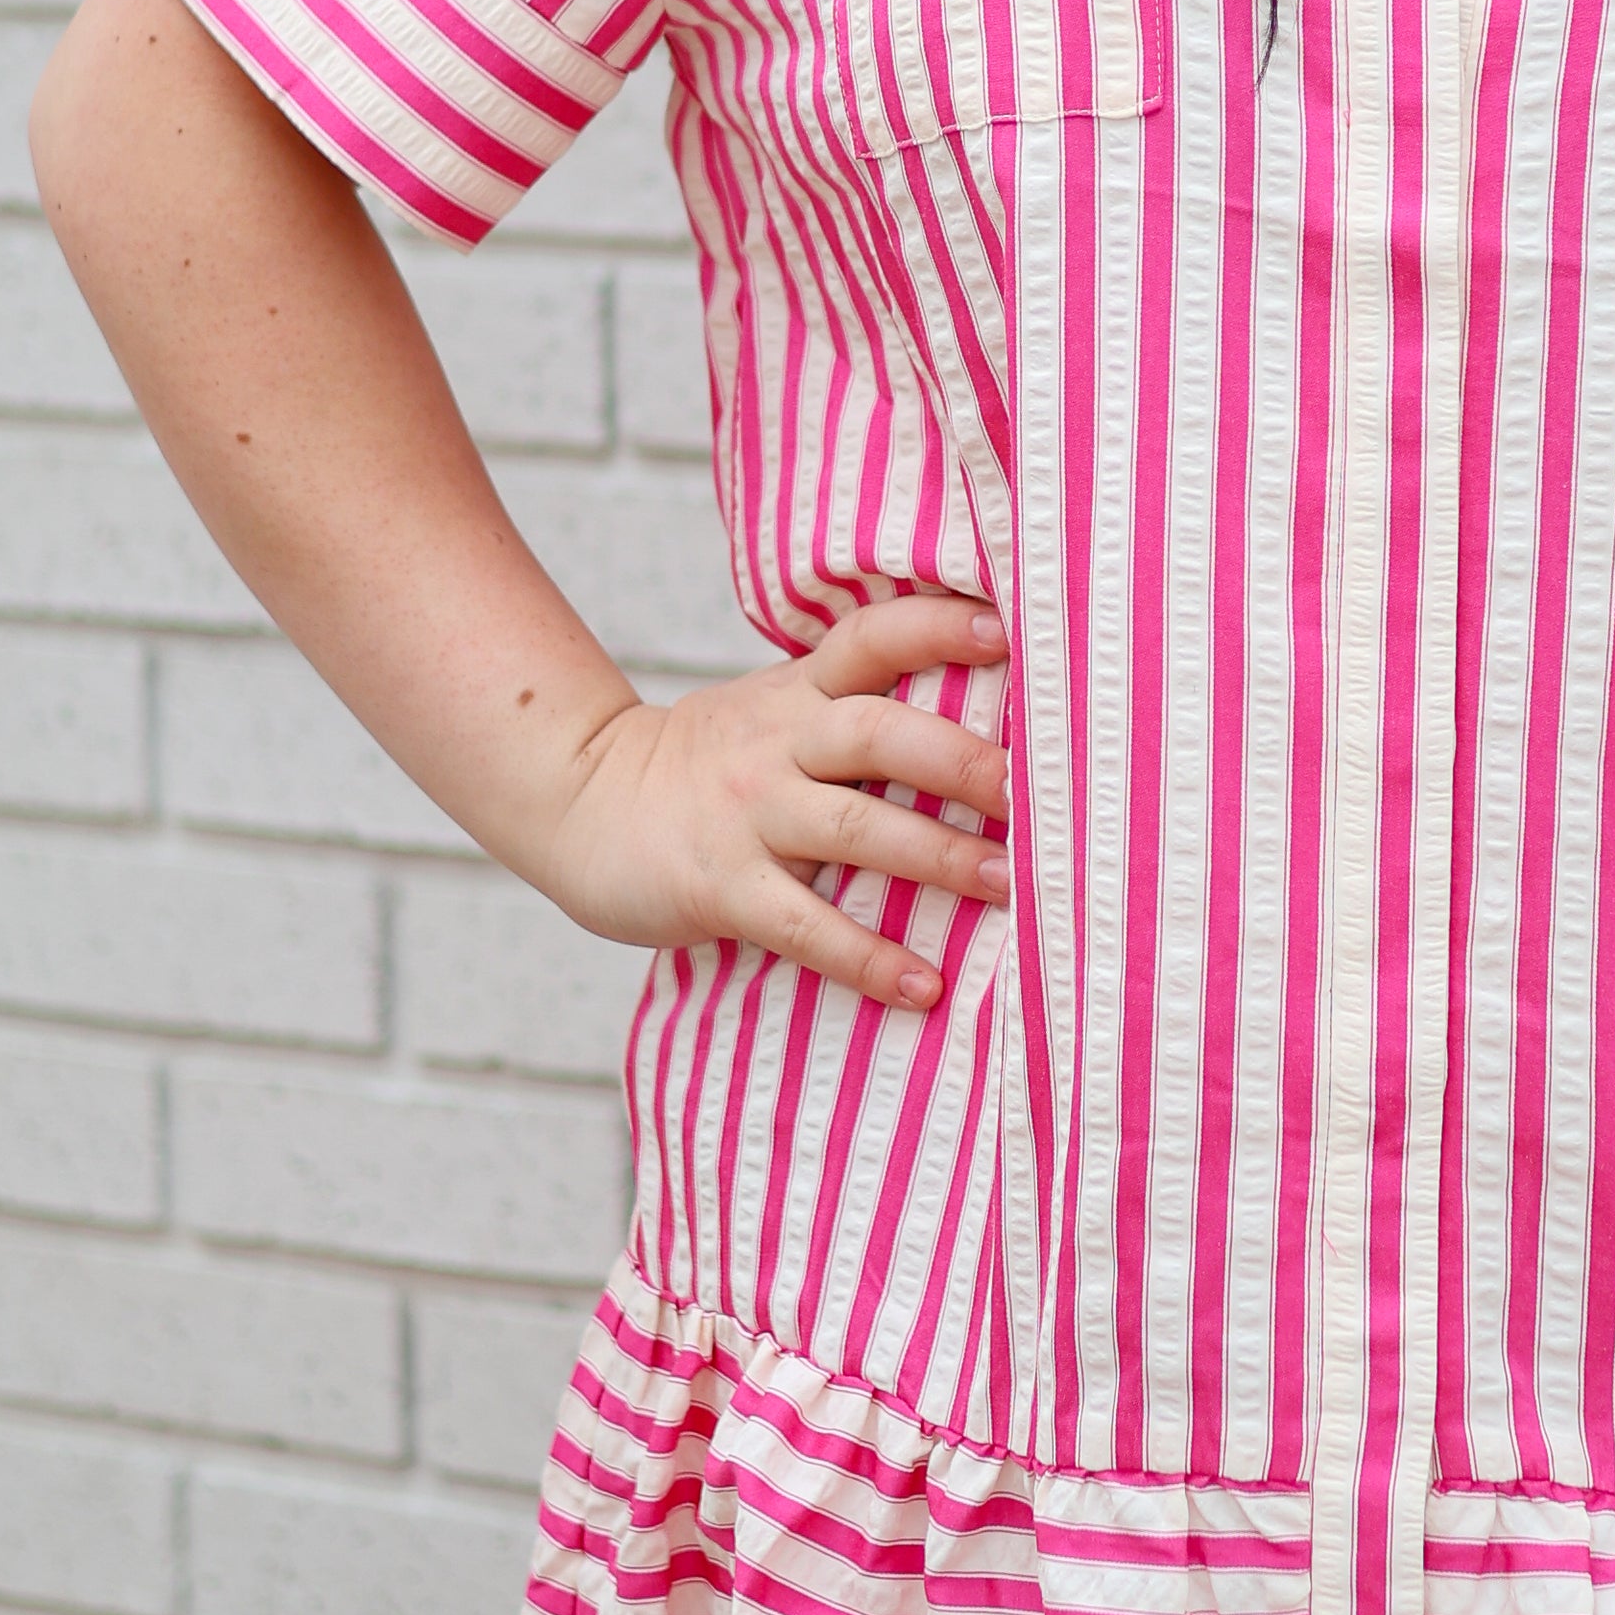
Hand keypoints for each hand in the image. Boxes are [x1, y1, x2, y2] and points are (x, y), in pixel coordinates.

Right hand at [540, 591, 1009, 1012]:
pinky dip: (868, 958)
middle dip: (962, 760)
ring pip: (857, 828)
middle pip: (880, 734)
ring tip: (1008, 884)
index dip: (938, 628)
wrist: (581, 802)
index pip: (873, 640)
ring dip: (939, 857)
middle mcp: (779, 744)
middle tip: (1033, 791)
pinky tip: (925, 986)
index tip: (1008, 630)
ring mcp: (750, 815)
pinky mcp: (722, 888)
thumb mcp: (773, 709)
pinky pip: (806, 925)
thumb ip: (855, 705)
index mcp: (800, 693)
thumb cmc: (708, 763)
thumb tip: (985, 721)